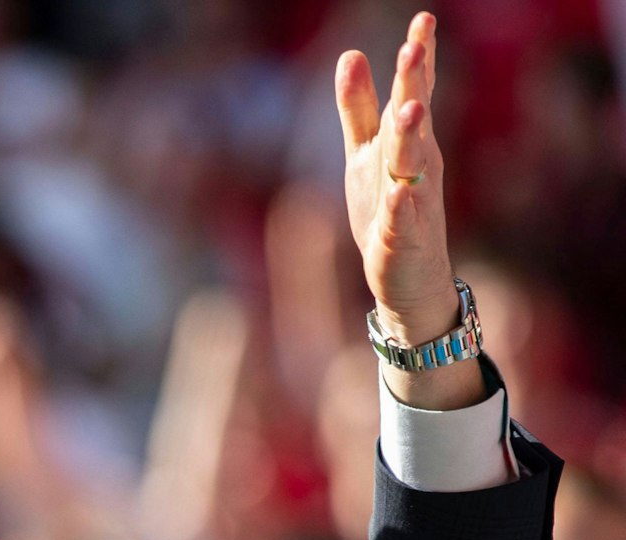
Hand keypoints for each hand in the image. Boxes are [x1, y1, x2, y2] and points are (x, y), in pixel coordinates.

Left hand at [337, 12, 454, 343]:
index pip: (415, 92)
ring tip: (410, 108)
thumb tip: (350, 52)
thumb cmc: (388, 210)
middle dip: (414, 85)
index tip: (423, 19)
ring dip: (410, 136)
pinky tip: (401, 194)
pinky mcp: (404, 241)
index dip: (419, 58)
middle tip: (413, 48)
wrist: (410, 280)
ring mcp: (414, 203)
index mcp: (406, 143)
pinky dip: (403, 207)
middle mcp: (416, 167)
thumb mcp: (365, 153)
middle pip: (414, 120)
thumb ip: (358, 107)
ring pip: (412, 165)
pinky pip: (404, 222)